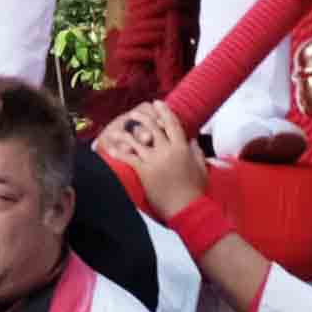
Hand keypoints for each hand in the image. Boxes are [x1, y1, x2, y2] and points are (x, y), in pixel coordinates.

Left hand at [90, 102, 205, 217]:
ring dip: (125, 132)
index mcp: (182, 148)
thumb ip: (197, 152)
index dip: (164, 111)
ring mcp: (154, 160)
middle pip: (153, 127)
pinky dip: (118, 151)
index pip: (172, 124)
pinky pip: (128, 158)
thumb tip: (192, 140)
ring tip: (118, 127)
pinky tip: (110, 147)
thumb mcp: (202, 168)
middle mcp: (167, 150)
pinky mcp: (144, 172)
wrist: (187, 208)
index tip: (157, 103)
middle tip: (135, 113)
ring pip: (136, 140)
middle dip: (143, 117)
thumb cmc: (196, 191)